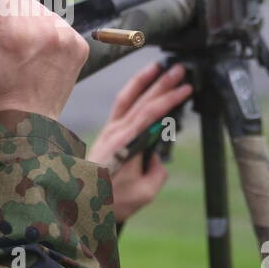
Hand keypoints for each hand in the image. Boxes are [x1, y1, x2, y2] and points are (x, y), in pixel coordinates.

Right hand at [0, 0, 89, 121]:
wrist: (24, 125)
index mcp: (14, 28)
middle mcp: (44, 27)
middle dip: (9, 16)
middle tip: (4, 46)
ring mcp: (65, 36)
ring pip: (39, 10)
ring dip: (29, 25)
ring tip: (21, 54)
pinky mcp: (78, 45)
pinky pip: (56, 25)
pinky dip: (46, 35)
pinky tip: (37, 57)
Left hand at [87, 61, 192, 224]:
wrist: (82, 201)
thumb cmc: (112, 199)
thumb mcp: (144, 194)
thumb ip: (157, 173)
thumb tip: (157, 160)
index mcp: (126, 144)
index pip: (151, 114)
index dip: (169, 99)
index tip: (186, 89)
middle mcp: (116, 131)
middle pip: (142, 100)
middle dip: (162, 83)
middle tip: (179, 69)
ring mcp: (110, 129)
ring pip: (127, 97)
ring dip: (143, 80)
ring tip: (158, 66)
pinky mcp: (107, 131)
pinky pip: (120, 105)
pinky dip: (131, 91)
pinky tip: (141, 84)